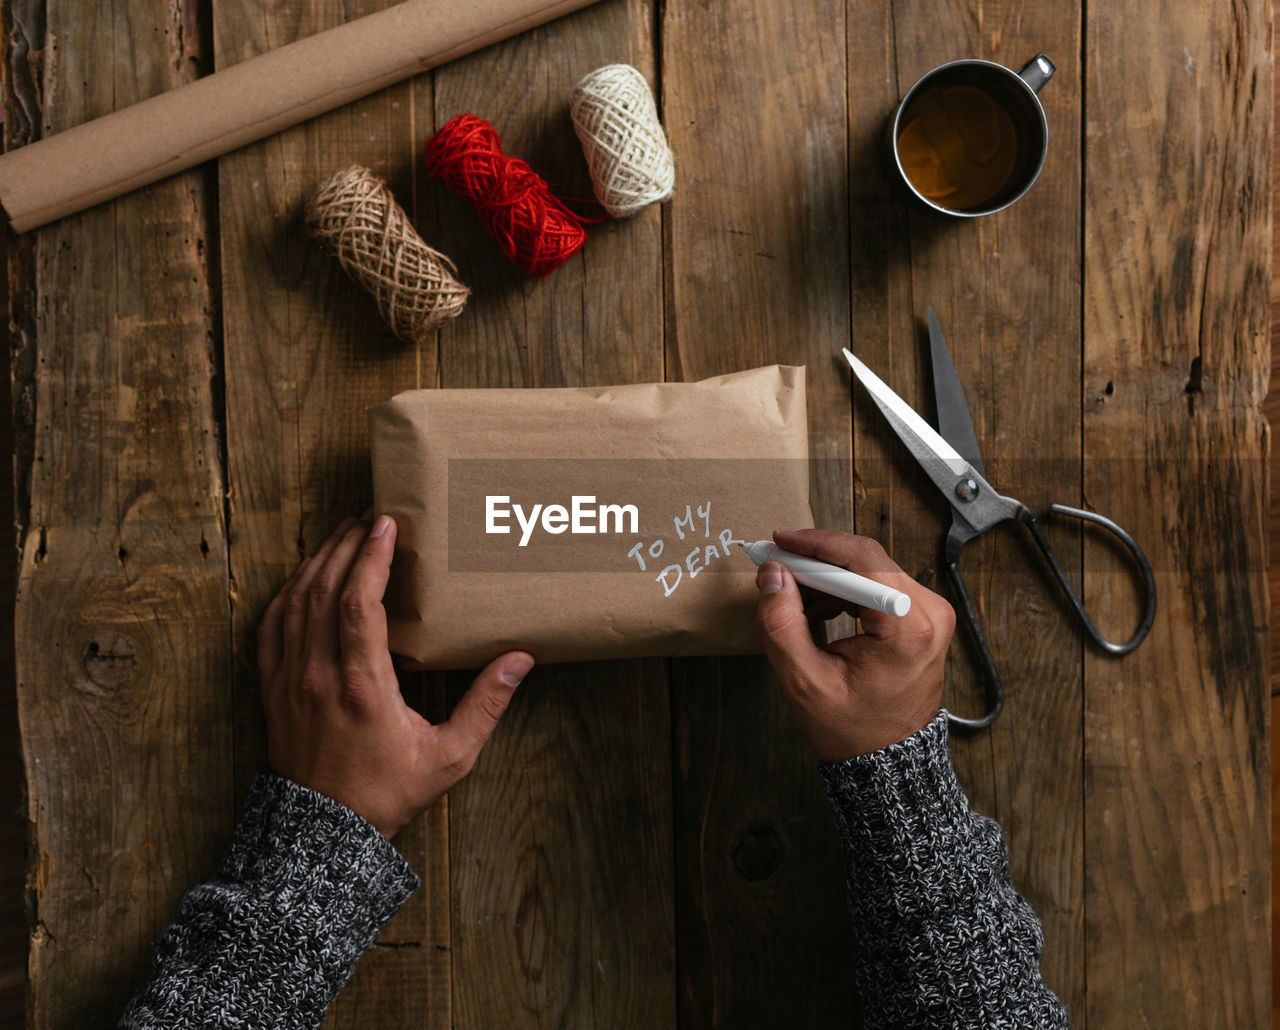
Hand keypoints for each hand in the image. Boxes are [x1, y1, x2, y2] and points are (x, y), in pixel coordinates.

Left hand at [257, 513, 533, 838]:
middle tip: (371, 517)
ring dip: (319, 560)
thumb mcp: (449, 757)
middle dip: (348, 545)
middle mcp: (318, 675)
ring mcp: (289, 680)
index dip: (373, 557)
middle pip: (325, 588)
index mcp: (362, 686)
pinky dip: (288, 591)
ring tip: (344, 533)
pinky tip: (304, 575)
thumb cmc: (387, 794)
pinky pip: (271, 625)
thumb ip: (485, 705)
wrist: (323, 834)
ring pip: (296, 600)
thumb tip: (520, 659)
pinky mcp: (272, 688)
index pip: (360, 603)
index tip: (389, 526)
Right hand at [753, 528, 954, 760]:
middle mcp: (930, 613)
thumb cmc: (852, 730)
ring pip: (870, 570)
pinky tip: (817, 610)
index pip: (861, 559)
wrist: (887, 762)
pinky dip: (844, 591)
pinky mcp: (923, 619)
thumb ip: (782, 624)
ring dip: (828, 578)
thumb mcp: (804, 681)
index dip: (815, 545)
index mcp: (908, 627)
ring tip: (794, 600)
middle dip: (816, 562)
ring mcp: (931, 615)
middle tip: (776, 569)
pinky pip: (878, 586)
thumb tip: (773, 575)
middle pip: (867, 560)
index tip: (778, 542)